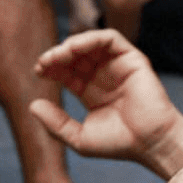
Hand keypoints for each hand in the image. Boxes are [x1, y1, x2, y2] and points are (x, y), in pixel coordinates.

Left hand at [32, 29, 182, 169]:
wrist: (150, 143)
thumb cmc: (119, 144)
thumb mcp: (79, 138)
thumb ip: (55, 123)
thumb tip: (32, 105)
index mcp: (91, 91)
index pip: (67, 71)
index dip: (51, 67)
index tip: (38, 71)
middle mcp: (104, 76)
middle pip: (75, 55)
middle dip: (57, 55)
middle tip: (44, 63)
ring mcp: (118, 66)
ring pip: (90, 43)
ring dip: (71, 45)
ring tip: (57, 56)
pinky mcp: (132, 59)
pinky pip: (110, 38)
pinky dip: (90, 38)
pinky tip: (74, 48)